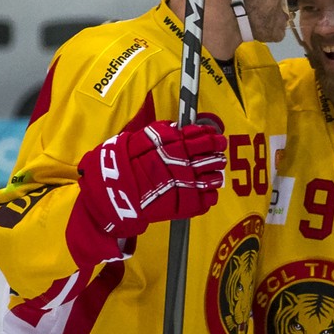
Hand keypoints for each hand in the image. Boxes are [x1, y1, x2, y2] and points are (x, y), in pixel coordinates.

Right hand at [78, 120, 226, 238]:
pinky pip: (207, 199)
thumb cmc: (125, 162)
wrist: (114, 190)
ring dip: (216, 175)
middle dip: (218, 155)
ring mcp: (187, 185)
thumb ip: (164, 133)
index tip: (216, 137)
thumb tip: (180, 129)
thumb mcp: (143, 139)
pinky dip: (210, 195)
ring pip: (214, 178)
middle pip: (213, 157)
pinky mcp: (186, 204)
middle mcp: (185, 164)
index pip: (205, 138)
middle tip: (219, 155)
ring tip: (214, 175)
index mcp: (176, 146)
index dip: (213, 137)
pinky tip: (207, 192)